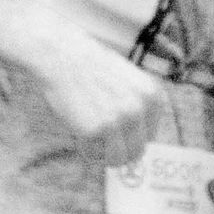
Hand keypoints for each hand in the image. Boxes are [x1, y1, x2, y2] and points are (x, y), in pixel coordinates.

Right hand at [13, 20, 164, 152]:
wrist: (61, 54)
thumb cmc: (89, 65)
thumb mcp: (128, 80)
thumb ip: (136, 106)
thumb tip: (135, 139)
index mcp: (152, 97)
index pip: (149, 136)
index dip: (130, 136)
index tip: (115, 131)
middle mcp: (139, 110)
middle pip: (136, 152)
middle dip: (118, 149)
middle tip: (101, 140)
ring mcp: (117, 121)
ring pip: (117, 159)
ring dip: (103, 153)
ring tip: (90, 136)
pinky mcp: (94, 130)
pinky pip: (93, 154)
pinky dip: (84, 147)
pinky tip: (77, 127)